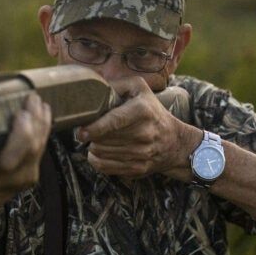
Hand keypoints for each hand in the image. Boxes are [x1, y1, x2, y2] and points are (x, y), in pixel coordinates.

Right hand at [0, 93, 51, 196]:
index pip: (12, 156)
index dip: (20, 134)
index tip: (19, 113)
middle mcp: (12, 178)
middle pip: (32, 148)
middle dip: (34, 120)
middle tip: (32, 99)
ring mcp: (26, 176)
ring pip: (40, 147)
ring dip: (41, 122)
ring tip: (39, 102)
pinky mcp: (33, 173)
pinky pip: (42, 149)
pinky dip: (43, 129)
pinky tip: (43, 114)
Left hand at [78, 76, 197, 179]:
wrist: (174, 142)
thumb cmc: (151, 111)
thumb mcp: (139, 89)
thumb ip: (116, 85)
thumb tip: (93, 89)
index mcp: (142, 111)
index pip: (114, 121)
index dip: (94, 128)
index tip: (81, 131)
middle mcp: (143, 134)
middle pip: (102, 139)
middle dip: (91, 134)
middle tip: (90, 129)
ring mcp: (141, 154)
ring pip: (100, 153)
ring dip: (93, 146)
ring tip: (98, 138)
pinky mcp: (137, 168)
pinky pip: (104, 167)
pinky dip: (96, 159)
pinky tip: (101, 150)